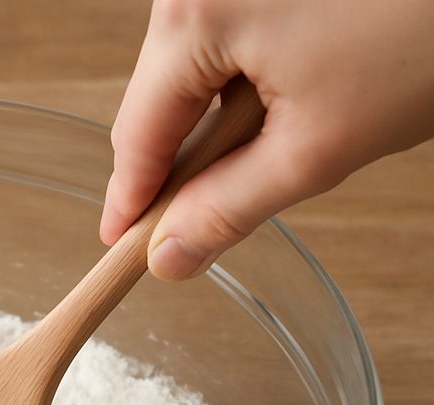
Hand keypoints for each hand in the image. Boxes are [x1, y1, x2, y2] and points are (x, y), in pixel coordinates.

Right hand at [102, 0, 433, 278]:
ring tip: (282, 135)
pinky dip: (244, 76)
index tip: (122, 247)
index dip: (130, 202)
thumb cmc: (422, 33)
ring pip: (192, 67)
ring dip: (217, 120)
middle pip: (160, 99)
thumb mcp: (317, 148)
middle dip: (179, 161)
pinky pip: (225, 31)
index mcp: (194, 16)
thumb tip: (168, 257)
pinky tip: (294, 89)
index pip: (138, 135)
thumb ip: (228, 210)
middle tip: (201, 217)